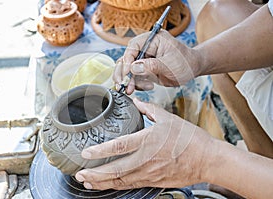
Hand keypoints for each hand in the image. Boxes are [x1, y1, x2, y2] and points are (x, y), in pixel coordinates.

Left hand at [75, 98, 212, 189]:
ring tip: (87, 182)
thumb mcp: (168, 118)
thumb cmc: (190, 139)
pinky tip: (108, 185)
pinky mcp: (153, 181)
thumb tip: (137, 101)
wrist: (208, 160)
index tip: (85, 153)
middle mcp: (145, 160)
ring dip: (102, 182)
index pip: (118, 146)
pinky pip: (131, 185)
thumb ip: (149, 109)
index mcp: (147, 141)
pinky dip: (117, 185)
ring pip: (121, 181)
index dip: (99, 151)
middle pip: (115, 170)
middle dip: (95, 174)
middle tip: (80, 174)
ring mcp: (149, 173)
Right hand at [113, 30, 202, 94]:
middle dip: (123, 73)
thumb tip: (134, 67)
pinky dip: (136, 84)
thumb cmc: (185, 62)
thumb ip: (152, 65)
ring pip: (127, 70)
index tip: (127, 73)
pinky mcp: (144, 69)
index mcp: (152, 39)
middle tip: (123, 85)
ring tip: (135, 88)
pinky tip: (148, 86)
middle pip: (125, 58)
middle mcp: (145, 48)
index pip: (132, 47)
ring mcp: (143, 59)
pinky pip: (134, 77)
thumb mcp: (170, 64)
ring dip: (129, 81)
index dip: (127, 60)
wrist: (192, 69)